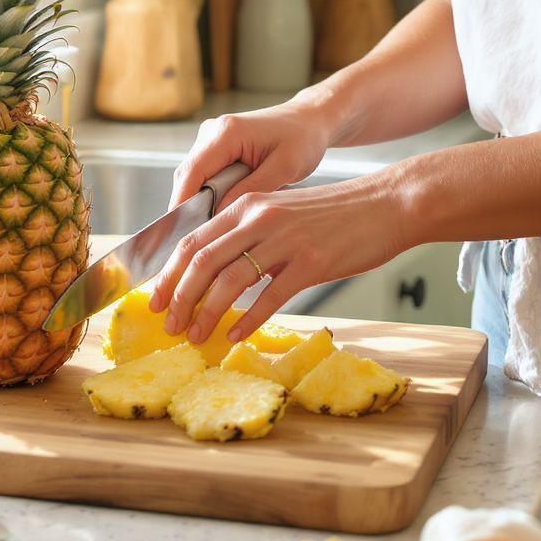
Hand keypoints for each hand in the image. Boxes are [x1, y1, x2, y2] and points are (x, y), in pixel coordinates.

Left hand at [150, 169, 415, 343]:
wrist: (385, 204)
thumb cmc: (333, 215)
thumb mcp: (281, 212)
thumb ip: (248, 235)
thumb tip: (215, 272)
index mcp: (246, 204)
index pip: (192, 239)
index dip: (169, 272)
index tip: (156, 298)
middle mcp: (259, 217)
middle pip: (202, 260)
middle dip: (179, 296)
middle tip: (168, 324)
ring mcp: (284, 238)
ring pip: (229, 279)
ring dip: (206, 312)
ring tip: (195, 335)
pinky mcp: (311, 262)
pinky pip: (269, 296)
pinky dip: (247, 319)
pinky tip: (235, 336)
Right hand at [166, 98, 337, 214]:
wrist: (309, 119)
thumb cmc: (302, 139)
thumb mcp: (284, 168)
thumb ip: (251, 190)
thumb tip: (220, 214)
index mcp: (228, 132)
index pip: (193, 171)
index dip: (183, 202)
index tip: (182, 230)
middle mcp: (213, 131)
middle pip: (188, 175)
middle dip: (190, 205)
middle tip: (201, 237)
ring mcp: (211, 137)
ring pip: (193, 175)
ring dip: (199, 199)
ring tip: (212, 227)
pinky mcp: (215, 145)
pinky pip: (203, 172)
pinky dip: (208, 192)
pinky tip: (220, 209)